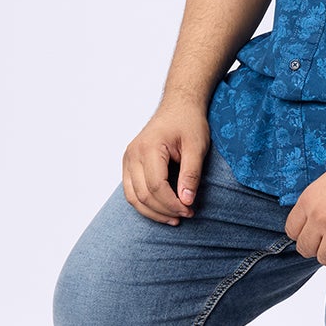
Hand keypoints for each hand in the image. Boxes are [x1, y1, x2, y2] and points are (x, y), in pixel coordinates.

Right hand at [123, 96, 209, 223]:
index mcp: (149, 148)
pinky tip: (162, 210)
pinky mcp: (128, 164)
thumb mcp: (197, 147)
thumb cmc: (188, 123)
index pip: (157, 186)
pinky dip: (145, 204)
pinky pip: (131, 191)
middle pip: (143, 195)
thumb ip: (191, 174)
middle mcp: (133, 154)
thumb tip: (186, 201)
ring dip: (153, 212)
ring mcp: (127, 159)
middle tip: (186, 215)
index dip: (173, 204)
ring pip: (133, 197)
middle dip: (165, 210)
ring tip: (174, 218)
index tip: (190, 210)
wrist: (178, 106)